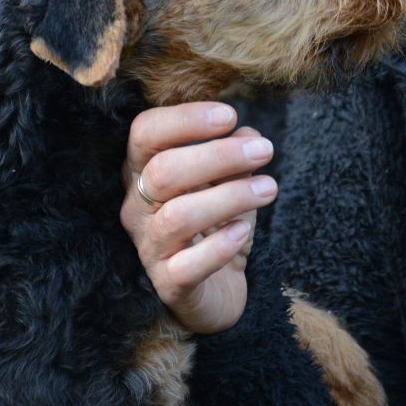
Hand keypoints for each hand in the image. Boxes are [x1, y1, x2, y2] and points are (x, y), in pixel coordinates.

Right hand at [120, 102, 276, 333]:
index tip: (230, 115)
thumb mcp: (227, 184)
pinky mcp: (169, 285)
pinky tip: (243, 231)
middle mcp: (137, 208)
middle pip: (162, 172)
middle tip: (265, 150)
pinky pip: (188, 266)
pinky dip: (219, 246)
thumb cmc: (215, 227)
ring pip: (177, 216)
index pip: (144, 134)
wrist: (214, 290)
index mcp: (142, 173)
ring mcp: (149, 248)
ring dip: (229, 197)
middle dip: (217, 156)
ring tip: (268, 189)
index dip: (184, 120)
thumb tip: (248, 134)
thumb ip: (234, 158)